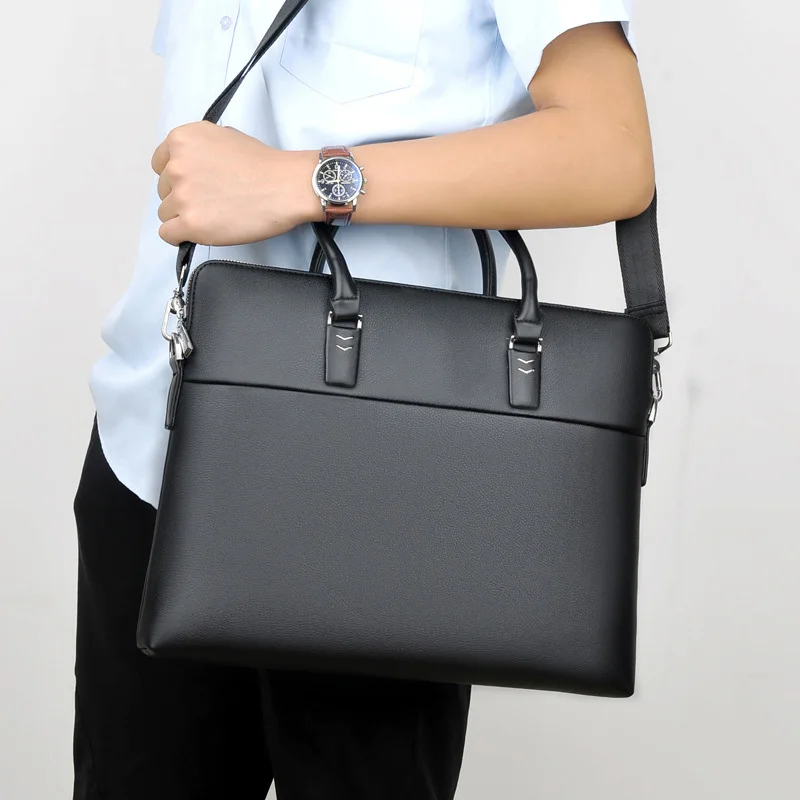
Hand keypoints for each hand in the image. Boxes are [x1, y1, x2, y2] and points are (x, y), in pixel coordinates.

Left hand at [152, 121, 320, 246]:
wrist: (284, 187)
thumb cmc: (263, 165)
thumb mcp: (223, 136)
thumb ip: (198, 149)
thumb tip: (189, 166)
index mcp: (182, 140)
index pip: (160, 165)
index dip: (177, 178)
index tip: (194, 185)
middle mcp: (176, 165)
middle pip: (163, 191)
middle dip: (183, 198)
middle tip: (211, 202)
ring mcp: (182, 196)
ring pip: (165, 214)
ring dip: (185, 218)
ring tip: (213, 216)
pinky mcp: (191, 223)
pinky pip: (168, 235)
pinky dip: (181, 236)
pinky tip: (202, 231)